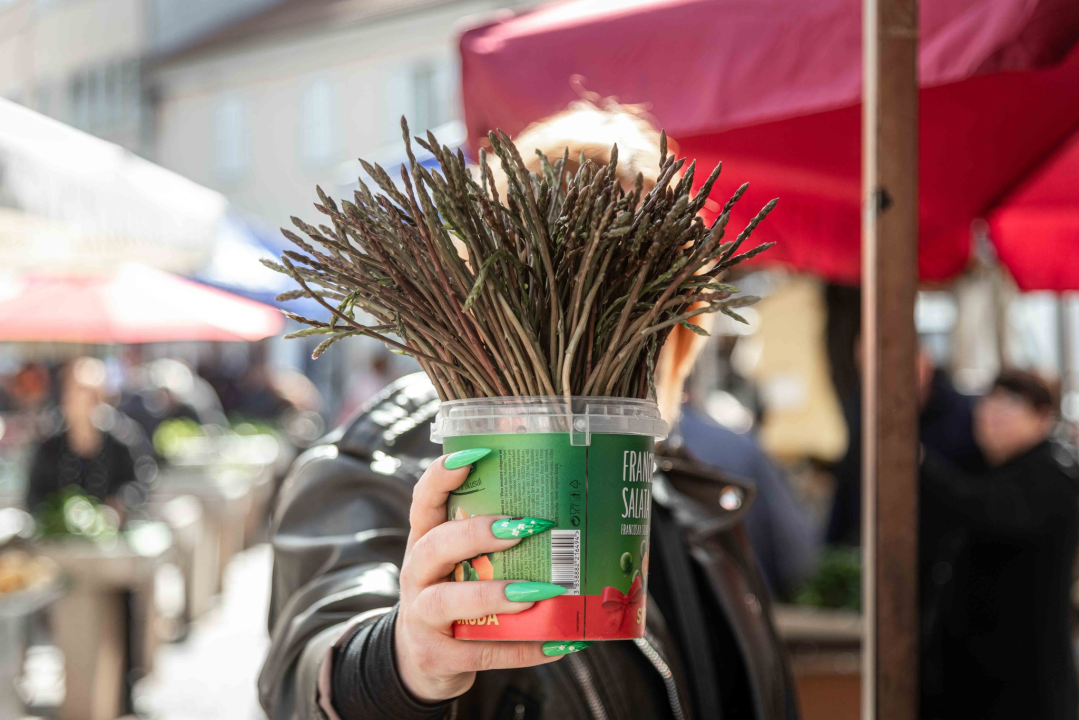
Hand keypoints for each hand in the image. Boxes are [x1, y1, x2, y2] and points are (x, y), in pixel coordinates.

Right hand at [394, 452, 567, 702]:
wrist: (421, 661)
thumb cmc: (453, 596)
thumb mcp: (458, 564)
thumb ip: (489, 541)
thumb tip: (558, 514)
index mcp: (425, 542)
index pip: (424, 500)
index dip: (442, 475)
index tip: (475, 454)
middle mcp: (417, 574)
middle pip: (435, 545)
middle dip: (476, 534)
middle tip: (520, 527)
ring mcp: (422, 617)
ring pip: (448, 600)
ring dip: (495, 594)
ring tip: (536, 592)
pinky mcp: (437, 655)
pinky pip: (480, 651)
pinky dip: (521, 648)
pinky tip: (556, 643)